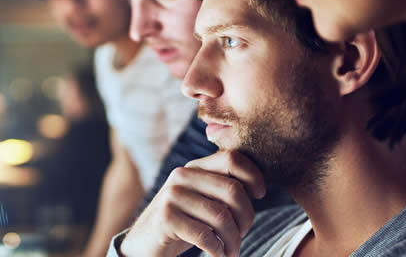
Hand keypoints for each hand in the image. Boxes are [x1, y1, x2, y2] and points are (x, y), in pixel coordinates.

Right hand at [119, 150, 265, 256]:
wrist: (146, 242)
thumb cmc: (184, 222)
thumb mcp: (202, 198)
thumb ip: (222, 187)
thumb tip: (258, 188)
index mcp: (195, 167)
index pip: (232, 158)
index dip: (254, 176)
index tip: (260, 195)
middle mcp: (182, 176)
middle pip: (233, 190)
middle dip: (246, 218)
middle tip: (242, 235)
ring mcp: (172, 195)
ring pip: (221, 216)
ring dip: (233, 241)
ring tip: (232, 251)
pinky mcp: (166, 218)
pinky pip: (205, 235)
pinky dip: (217, 250)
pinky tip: (217, 255)